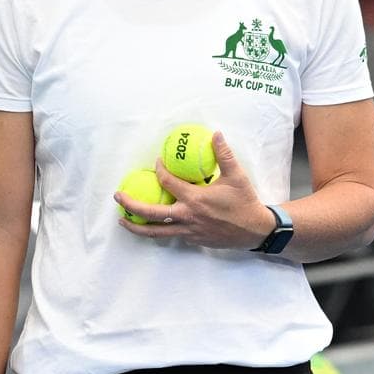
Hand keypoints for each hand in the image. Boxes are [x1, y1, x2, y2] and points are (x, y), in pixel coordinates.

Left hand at [113, 132, 271, 249]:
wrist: (256, 231)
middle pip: (151, 214)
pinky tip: (152, 224)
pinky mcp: (193, 240)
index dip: (158, 170)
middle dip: (131, 205)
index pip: (167, 182)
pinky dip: (159, 230)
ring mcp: (189, 232)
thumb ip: (224, 154)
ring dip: (137, 226)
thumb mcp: (236, 176)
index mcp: (195, 199)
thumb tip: (215, 133)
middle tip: (117, 197)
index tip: (156, 163)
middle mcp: (187, 217)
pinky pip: (172, 235)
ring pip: (156, 232)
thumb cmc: (245, 202)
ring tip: (122, 220)